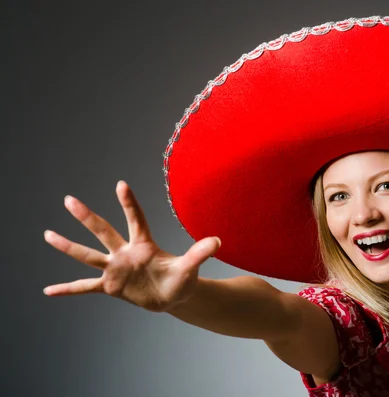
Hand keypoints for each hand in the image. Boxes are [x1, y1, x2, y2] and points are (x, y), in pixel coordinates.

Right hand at [43, 180, 220, 311]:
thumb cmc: (182, 279)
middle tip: (69, 199)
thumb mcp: (191, 267)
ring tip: (47, 234)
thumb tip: (218, 241)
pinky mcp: (110, 286)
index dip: (129, 203)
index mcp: (144, 245)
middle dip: (87, 217)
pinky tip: (48, 291)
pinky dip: (68, 290)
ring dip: (68, 246)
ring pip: (88, 255)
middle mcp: (125, 253)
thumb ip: (200, 253)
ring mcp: (115, 269)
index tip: (121, 184)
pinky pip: (85, 287)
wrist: (172, 297)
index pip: (136, 220)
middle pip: (104, 231)